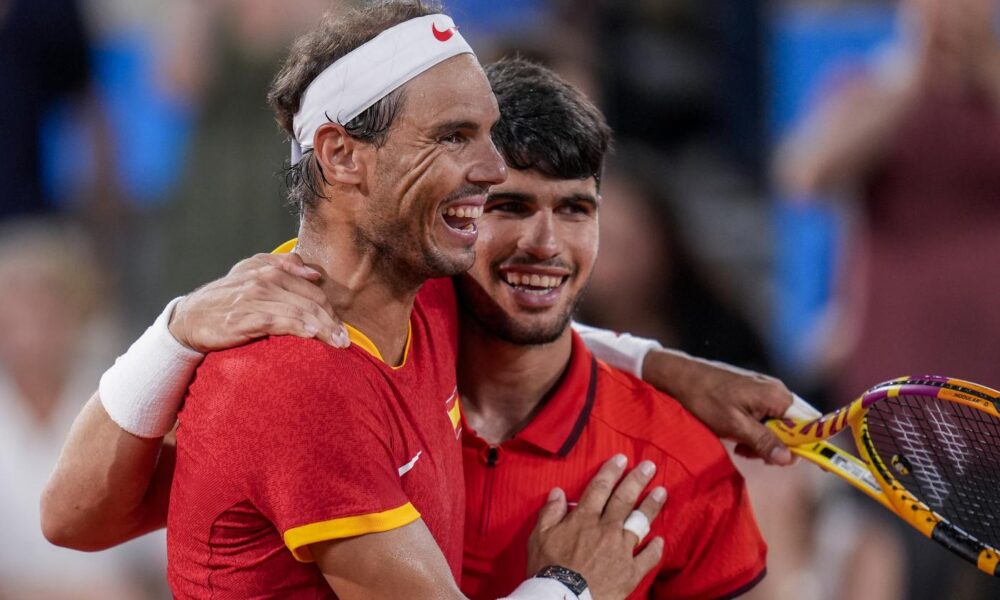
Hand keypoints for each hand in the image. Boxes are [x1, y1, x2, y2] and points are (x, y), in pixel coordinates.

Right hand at [168, 253, 347, 352]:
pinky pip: (276, 322)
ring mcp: (252, 300)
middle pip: (310, 302)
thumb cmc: (225, 298)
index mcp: (269, 269)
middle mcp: (262, 281)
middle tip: (345, 340)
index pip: (312, 290)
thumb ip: (282, 265)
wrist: (189, 318)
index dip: (331, 310)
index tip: (342, 328)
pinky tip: (311, 336)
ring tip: (337, 344)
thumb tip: (314, 273)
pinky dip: (297, 328)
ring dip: (322, 328)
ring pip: (298, 312)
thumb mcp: (250, 272)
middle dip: (332, 321)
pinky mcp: (241, 319)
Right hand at [527, 455, 665, 599]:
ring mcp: (621, 550)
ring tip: (662, 492)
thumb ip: (550, 513)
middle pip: (624, 499)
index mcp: (584, 519)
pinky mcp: (630, 572)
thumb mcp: (538, 537)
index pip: (600, 488)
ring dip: (651, 506)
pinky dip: (655, 549)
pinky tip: (661, 540)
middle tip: (650, 466)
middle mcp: (606, 529)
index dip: (611, 471)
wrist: (563, 599)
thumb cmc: (548, 569)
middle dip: (637, 480)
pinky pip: (648, 558)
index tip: (622, 458)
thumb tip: (557, 492)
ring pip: (640, 523)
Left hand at [643, 351, 794, 465]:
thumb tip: (788, 459)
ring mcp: (764, 392)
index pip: (810, 424)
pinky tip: (736, 438)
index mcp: (777, 396)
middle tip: (752, 454)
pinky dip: (753, 433)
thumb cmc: (705, 399)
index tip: (801, 464)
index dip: (809, 446)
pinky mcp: (752, 395)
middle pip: (794, 428)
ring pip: (777, 426)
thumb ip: (763, 441)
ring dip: (762, 442)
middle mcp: (776, 391)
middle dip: (777, 446)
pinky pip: (763, 419)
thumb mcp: (734, 426)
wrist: (679, 377)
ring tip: (739, 446)